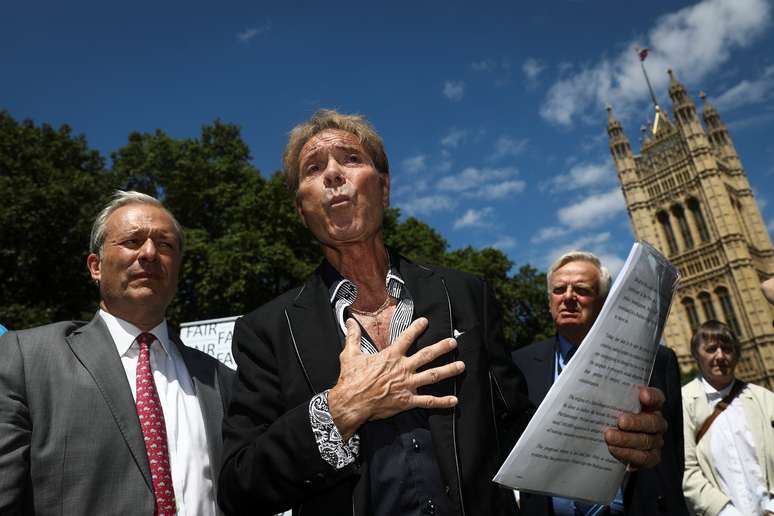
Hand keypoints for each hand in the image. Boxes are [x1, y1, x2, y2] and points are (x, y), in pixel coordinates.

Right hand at [328, 317, 464, 439]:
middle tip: (453, 342)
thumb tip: (350, 321)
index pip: (406, 338)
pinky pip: (428, 401)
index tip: (425, 321)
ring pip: (432, 376)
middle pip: (426, 355)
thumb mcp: (350, 354)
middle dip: (441, 348)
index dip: (416, 328)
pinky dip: (442, 402)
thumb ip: (353, 336)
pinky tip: (454, 400)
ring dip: (448, 370)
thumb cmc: (351, 379)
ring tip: (461, 365)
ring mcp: (407, 385)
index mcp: (390, 356)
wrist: (351, 402)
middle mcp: (402, 368)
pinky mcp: (407, 401)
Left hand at [604, 386, 666, 469]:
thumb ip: (606, 396)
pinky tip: (614, 450)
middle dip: (636, 422)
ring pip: (647, 441)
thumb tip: (590, 389)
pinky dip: (629, 454)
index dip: (652, 396)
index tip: (642, 394)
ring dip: (628, 440)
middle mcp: (656, 422)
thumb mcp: (608, 403)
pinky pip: (644, 458)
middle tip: (620, 421)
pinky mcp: (651, 457)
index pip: (657, 398)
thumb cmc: (609, 415)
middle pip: (653, 422)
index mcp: (649, 405)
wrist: (608, 440)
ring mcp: (655, 440)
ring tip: (609, 437)